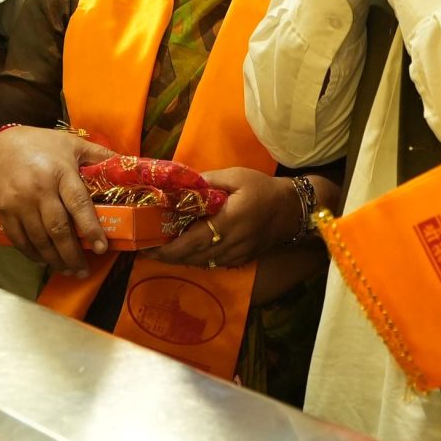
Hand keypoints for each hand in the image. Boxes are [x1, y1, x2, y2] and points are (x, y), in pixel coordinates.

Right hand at [0, 128, 116, 274]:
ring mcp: (19, 201)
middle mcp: (39, 188)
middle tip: (83, 271)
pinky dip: (33, 254)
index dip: (90, 228)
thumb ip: (100, 155)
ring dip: (54, 259)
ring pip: (39, 238)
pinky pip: (19, 239)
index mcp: (60, 172)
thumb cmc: (42, 145)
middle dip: (72, 254)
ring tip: (68, 271)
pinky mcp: (4, 210)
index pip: (78, 203)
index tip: (101, 248)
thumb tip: (132, 165)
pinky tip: (45, 261)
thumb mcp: (72, 144)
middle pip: (58, 228)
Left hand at [148, 168, 303, 269]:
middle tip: (147, 249)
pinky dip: (197, 259)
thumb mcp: (236, 176)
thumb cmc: (264, 189)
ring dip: (180, 259)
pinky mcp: (241, 260)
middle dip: (167, 256)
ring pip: (201, 263)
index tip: (147, 247)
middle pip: (192, 257)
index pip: (191, 242)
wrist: (293, 210)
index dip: (167, 249)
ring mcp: (237, 255)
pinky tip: (187, 251)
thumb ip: (208, 180)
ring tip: (161, 250)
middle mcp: (231, 244)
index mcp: (228, 222)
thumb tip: (181, 182)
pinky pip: (213, 263)